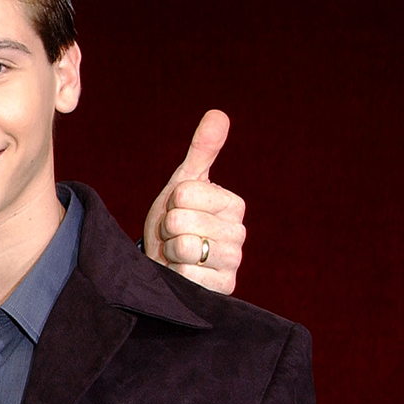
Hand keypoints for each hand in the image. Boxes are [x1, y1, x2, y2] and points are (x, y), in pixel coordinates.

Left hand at [143, 110, 246, 294]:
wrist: (164, 263)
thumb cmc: (174, 219)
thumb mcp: (183, 183)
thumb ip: (201, 151)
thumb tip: (218, 114)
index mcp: (233, 204)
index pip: (184, 193)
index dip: (169, 203)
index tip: (176, 211)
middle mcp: (239, 233)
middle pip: (181, 221)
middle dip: (167, 229)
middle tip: (173, 235)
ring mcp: (233, 263)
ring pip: (185, 248)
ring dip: (170, 252)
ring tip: (177, 254)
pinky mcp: (222, 289)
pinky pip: (188, 276)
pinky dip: (176, 275)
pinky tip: (181, 274)